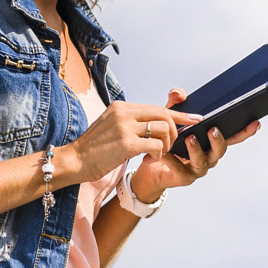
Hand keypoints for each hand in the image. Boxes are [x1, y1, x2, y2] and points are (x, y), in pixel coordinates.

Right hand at [57, 98, 200, 185]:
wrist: (73, 161)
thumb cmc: (92, 149)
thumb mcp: (110, 127)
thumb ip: (130, 122)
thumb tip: (155, 124)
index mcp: (120, 107)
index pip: (156, 107)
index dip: (178, 115)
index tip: (194, 119)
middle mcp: (123, 113)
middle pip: (164, 115)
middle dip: (176, 131)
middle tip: (171, 145)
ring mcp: (125, 127)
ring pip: (164, 129)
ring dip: (167, 144)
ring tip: (158, 153)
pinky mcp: (126, 144)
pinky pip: (156, 145)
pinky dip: (159, 153)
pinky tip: (149, 160)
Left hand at [128, 88, 262, 200]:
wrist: (149, 164)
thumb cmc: (165, 140)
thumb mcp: (169, 118)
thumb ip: (175, 105)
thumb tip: (178, 93)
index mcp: (211, 142)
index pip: (232, 136)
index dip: (244, 131)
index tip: (255, 122)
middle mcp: (208, 156)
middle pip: (220, 150)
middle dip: (219, 139)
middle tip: (213, 129)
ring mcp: (197, 168)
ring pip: (202, 161)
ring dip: (197, 149)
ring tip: (190, 138)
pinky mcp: (183, 178)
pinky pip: (181, 170)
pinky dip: (174, 161)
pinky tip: (167, 153)